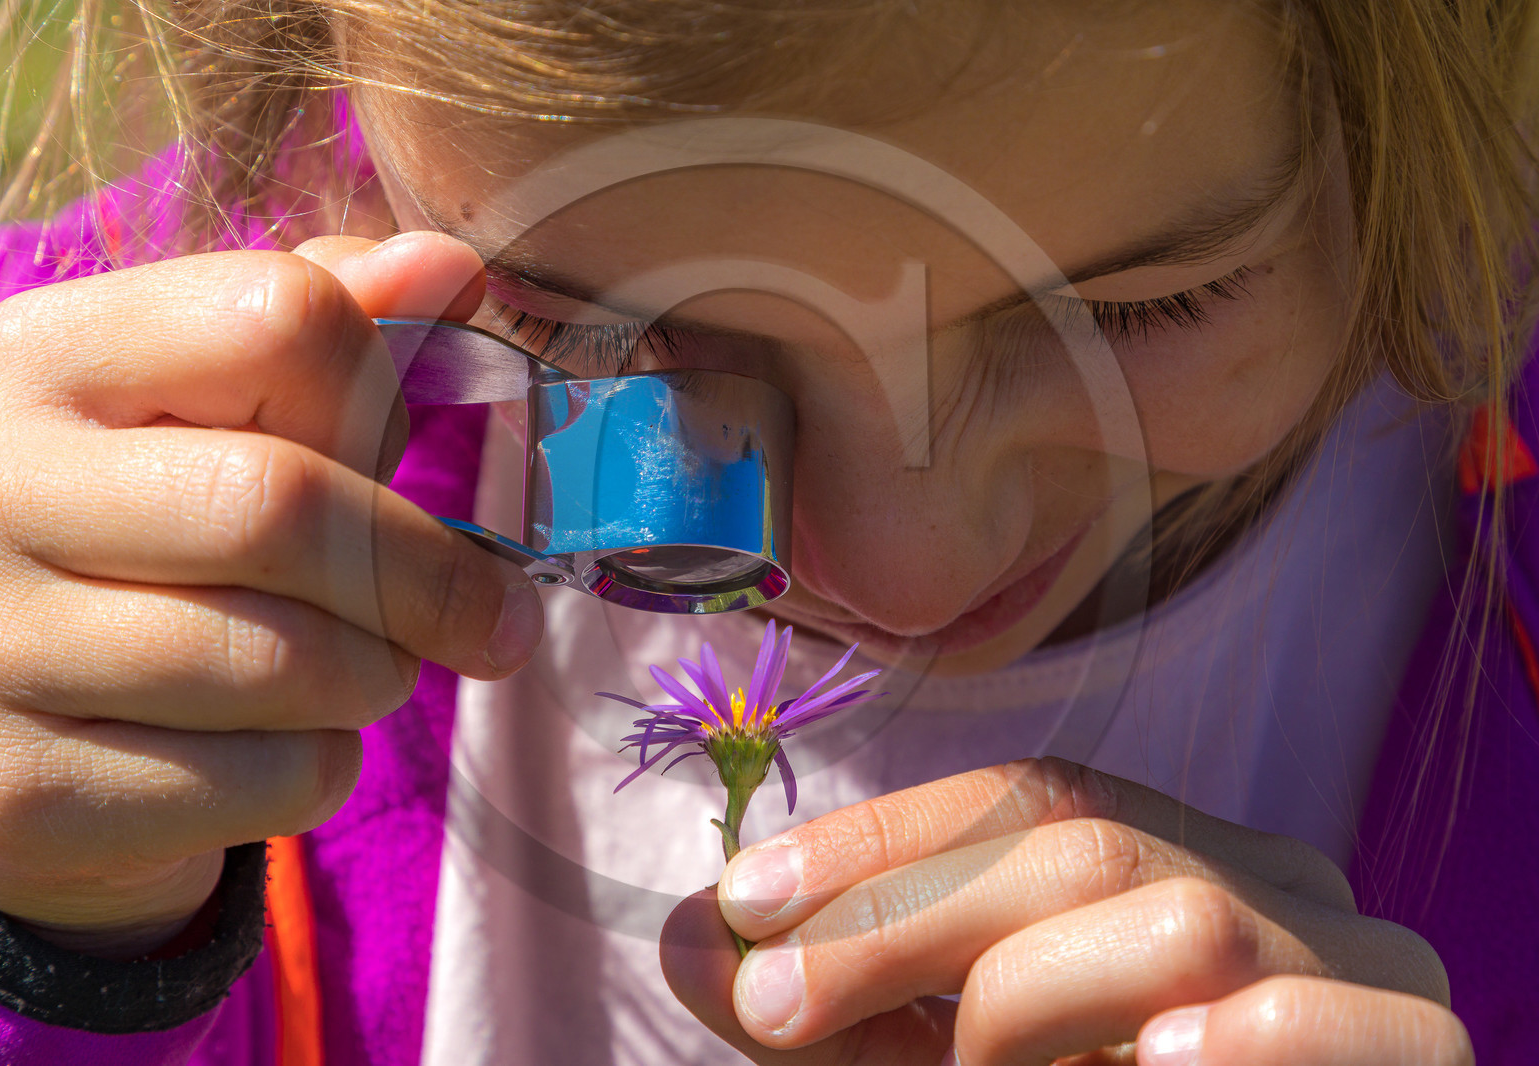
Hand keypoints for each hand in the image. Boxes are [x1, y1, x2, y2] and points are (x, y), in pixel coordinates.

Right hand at [0, 233, 542, 957]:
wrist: (24, 736)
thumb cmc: (169, 543)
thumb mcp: (231, 414)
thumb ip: (336, 328)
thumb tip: (450, 267)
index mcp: (45, 358)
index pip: (284, 319)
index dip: (384, 398)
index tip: (403, 455)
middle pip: (285, 505)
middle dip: (429, 578)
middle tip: (492, 619)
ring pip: (292, 664)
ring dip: (379, 677)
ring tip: (357, 671)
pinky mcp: (21, 799)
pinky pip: (272, 783)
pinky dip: (321, 770)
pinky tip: (269, 749)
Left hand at [661, 759, 1471, 1064]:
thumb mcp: (952, 1061)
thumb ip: (844, 1009)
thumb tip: (688, 938)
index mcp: (1175, 857)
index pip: (1022, 797)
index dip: (876, 841)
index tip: (742, 903)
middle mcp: (1271, 879)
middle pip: (1079, 840)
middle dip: (903, 916)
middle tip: (779, 1001)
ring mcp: (1359, 961)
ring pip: (1179, 917)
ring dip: (1028, 1001)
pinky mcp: (1418, 1052)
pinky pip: (1316, 1019)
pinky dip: (1220, 1040)